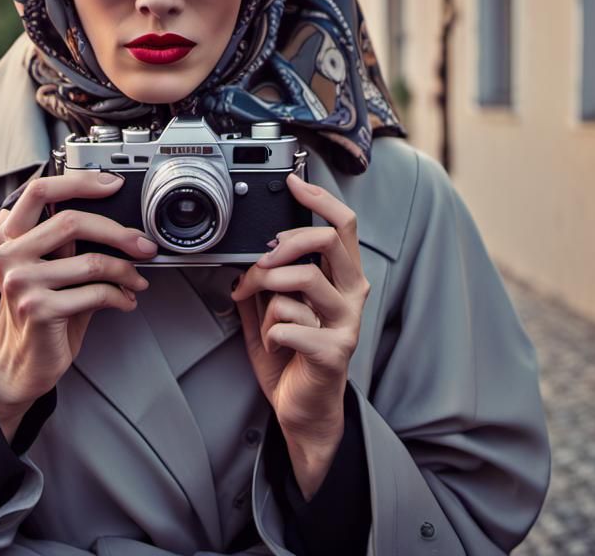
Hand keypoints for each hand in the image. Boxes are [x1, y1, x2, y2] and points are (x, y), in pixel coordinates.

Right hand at [0, 172, 155, 440]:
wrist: (23, 360)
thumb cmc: (42, 309)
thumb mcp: (49, 267)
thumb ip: (68, 241)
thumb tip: (118, 221)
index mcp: (5, 236)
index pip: (39, 191)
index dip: (79, 182)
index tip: (111, 185)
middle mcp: (8, 254)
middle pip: (71, 220)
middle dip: (118, 231)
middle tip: (142, 243)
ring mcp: (21, 281)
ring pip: (91, 261)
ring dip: (126, 270)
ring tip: (136, 279)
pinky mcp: (39, 309)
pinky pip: (96, 293)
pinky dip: (120, 296)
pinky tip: (125, 300)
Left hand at [231, 173, 369, 497]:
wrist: (302, 409)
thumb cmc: (291, 357)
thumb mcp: (272, 309)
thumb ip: (263, 280)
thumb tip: (244, 253)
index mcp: (340, 280)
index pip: (342, 227)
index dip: (319, 201)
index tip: (293, 184)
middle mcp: (350, 296)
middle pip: (327, 242)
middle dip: (285, 243)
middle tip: (261, 261)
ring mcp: (345, 324)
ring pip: (303, 280)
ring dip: (267, 290)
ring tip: (258, 308)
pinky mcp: (333, 352)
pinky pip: (290, 324)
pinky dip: (269, 330)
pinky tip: (272, 343)